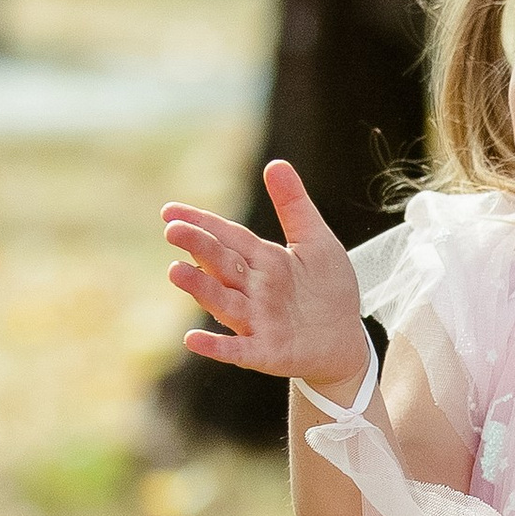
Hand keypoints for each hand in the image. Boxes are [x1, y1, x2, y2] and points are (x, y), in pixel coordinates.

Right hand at [162, 160, 371, 392]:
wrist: (345, 340)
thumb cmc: (329, 289)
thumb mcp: (317, 241)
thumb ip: (294, 206)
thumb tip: (275, 164)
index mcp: (263, 260)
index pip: (228, 236)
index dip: (201, 222)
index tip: (169, 211)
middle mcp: (253, 288)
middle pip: (222, 264)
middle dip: (199, 248)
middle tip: (173, 231)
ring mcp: (257, 321)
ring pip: (224, 301)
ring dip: (200, 289)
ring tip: (176, 272)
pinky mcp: (266, 352)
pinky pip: (237, 349)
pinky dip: (217, 346)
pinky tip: (193, 339)